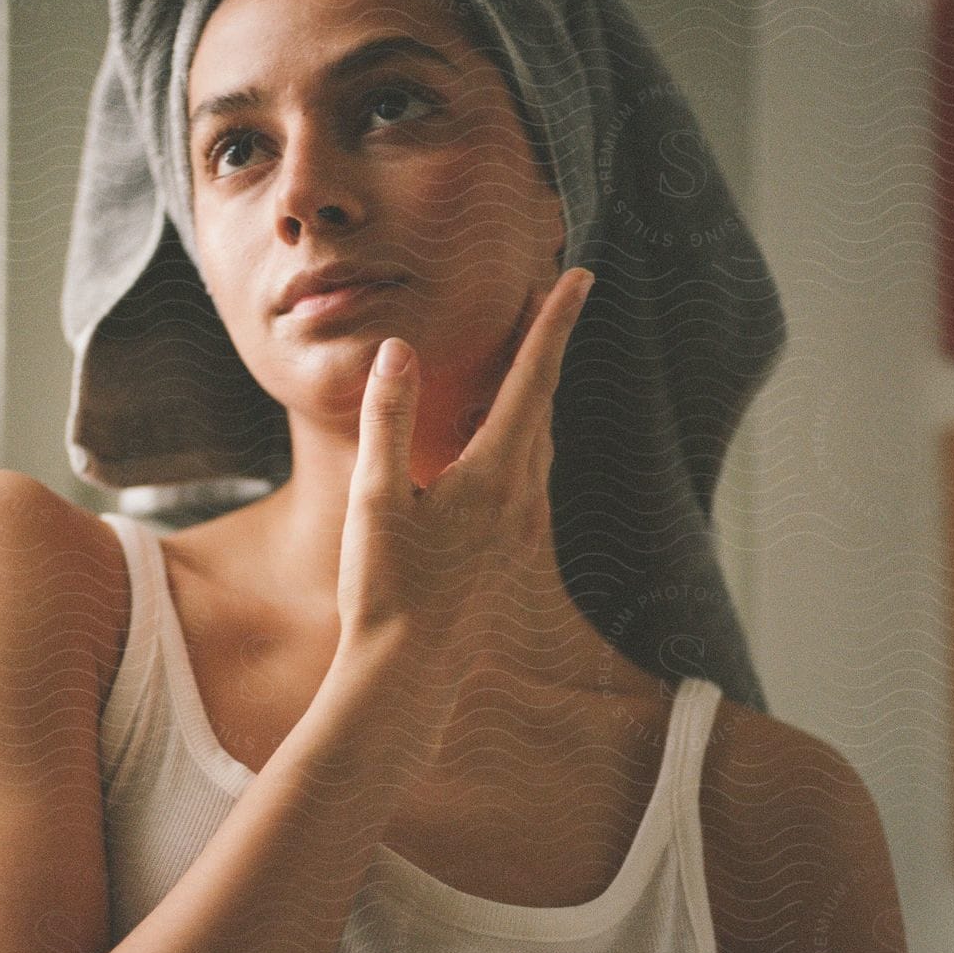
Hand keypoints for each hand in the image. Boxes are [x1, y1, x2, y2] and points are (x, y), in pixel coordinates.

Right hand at [335, 267, 593, 660]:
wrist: (408, 675)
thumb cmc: (385, 588)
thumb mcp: (375, 498)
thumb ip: (388, 419)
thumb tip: (398, 351)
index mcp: (495, 476)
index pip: (533, 379)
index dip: (554, 323)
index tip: (577, 276)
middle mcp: (522, 500)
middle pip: (542, 404)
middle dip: (545, 348)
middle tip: (548, 300)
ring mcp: (522, 531)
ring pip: (538, 443)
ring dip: (533, 395)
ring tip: (523, 360)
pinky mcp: (510, 554)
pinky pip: (527, 476)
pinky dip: (520, 438)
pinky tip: (496, 445)